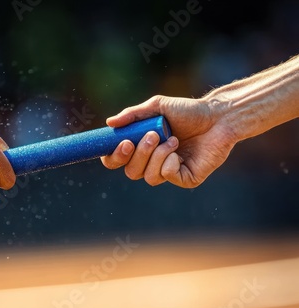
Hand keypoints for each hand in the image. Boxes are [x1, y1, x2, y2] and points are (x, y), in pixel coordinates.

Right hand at [101, 95, 237, 187]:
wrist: (219, 117)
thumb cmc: (189, 111)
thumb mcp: (157, 107)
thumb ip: (133, 115)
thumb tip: (109, 122)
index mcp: (140, 147)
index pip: (116, 160)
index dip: (114, 157)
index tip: (123, 143)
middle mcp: (151, 162)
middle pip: (130, 172)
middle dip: (139, 154)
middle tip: (152, 135)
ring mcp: (167, 172)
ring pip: (147, 177)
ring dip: (157, 156)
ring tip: (172, 139)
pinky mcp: (184, 178)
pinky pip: (166, 175)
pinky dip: (170, 161)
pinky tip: (180, 149)